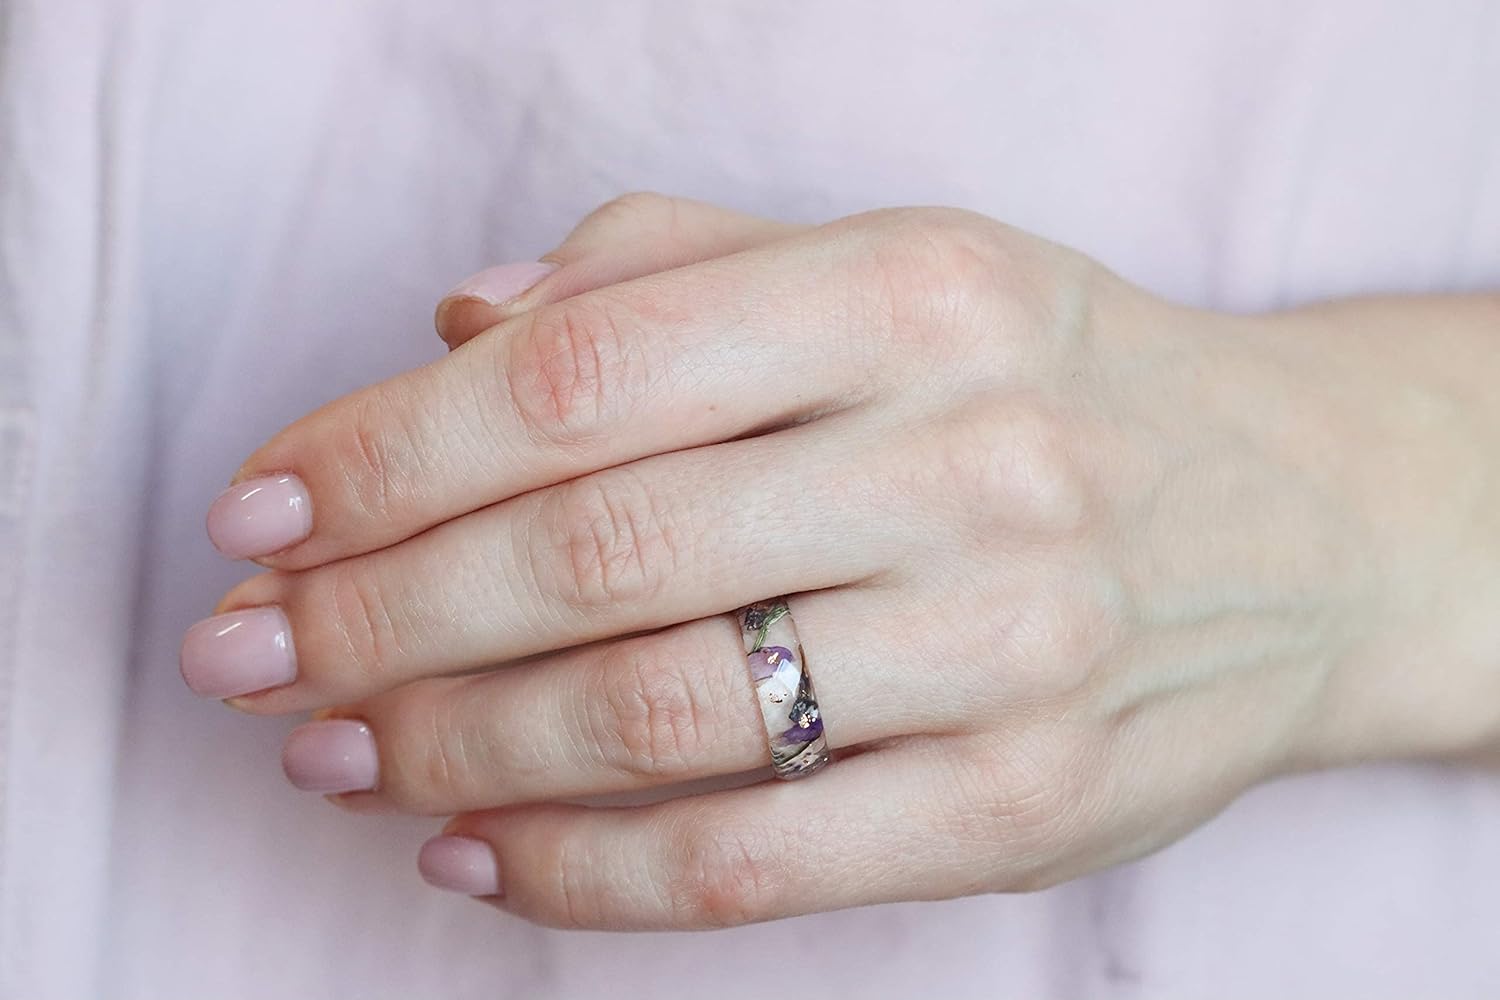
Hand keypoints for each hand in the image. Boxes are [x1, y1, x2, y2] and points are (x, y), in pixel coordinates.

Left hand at [180, 194, 1499, 928]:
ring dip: (449, 745)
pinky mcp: (1030, 803)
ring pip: (656, 715)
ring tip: (333, 751)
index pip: (583, 370)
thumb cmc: (1049, 383)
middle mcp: (970, 457)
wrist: (1297, 522)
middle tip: (248, 649)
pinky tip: (472, 853)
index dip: (387, 448)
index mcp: (914, 290)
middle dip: (377, 613)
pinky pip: (753, 861)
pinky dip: (580, 873)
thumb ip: (672, 270)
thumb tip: (453, 327)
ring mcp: (1012, 642)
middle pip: (594, 549)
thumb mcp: (894, 266)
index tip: (264, 510)